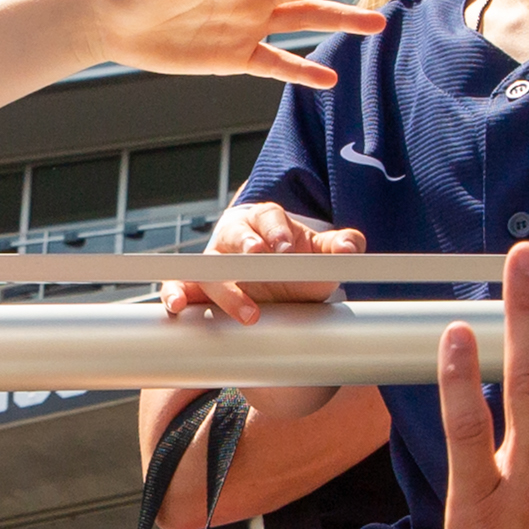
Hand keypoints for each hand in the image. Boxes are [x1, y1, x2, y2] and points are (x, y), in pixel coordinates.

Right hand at [170, 196, 363, 327]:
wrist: (270, 280)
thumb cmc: (293, 261)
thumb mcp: (318, 253)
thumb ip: (338, 247)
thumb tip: (353, 247)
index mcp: (264, 221)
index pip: (269, 217)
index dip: (277, 231)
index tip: (287, 248)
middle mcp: (234, 238)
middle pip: (235, 236)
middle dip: (247, 247)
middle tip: (259, 259)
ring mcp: (213, 262)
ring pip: (209, 266)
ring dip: (224, 286)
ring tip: (248, 311)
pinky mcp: (196, 286)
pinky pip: (179, 286)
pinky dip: (175, 295)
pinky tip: (178, 308)